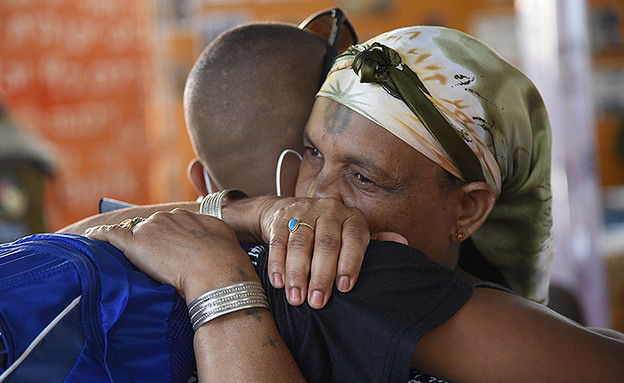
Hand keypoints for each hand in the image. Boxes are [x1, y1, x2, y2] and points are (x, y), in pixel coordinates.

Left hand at [85, 209, 258, 302]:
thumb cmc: (224, 257)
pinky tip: (89, 237)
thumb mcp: (221, 235)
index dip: (167, 240)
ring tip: (132, 260)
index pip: (168, 225)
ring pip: (133, 234)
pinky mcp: (135, 244)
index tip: (170, 251)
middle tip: (158, 262)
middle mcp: (164, 217)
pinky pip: (111, 235)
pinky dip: (99, 235)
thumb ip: (208, 232)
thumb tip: (205, 236)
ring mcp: (148, 229)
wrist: (216, 269)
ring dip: (132, 245)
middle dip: (151, 242)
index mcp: (184, 216)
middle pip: (149, 229)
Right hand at [256, 197, 369, 308]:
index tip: (344, 288)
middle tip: (318, 301)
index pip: (353, 238)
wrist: (290, 209)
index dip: (350, 263)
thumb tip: (402, 243)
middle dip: (322, 275)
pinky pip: (279, 242)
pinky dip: (277, 264)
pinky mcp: (281, 218)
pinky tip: (279, 283)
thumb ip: (375, 241)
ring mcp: (304, 212)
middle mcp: (329, 211)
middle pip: (326, 244)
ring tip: (297, 299)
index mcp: (351, 217)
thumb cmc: (330, 231)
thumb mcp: (352, 233)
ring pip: (300, 244)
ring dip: (297, 274)